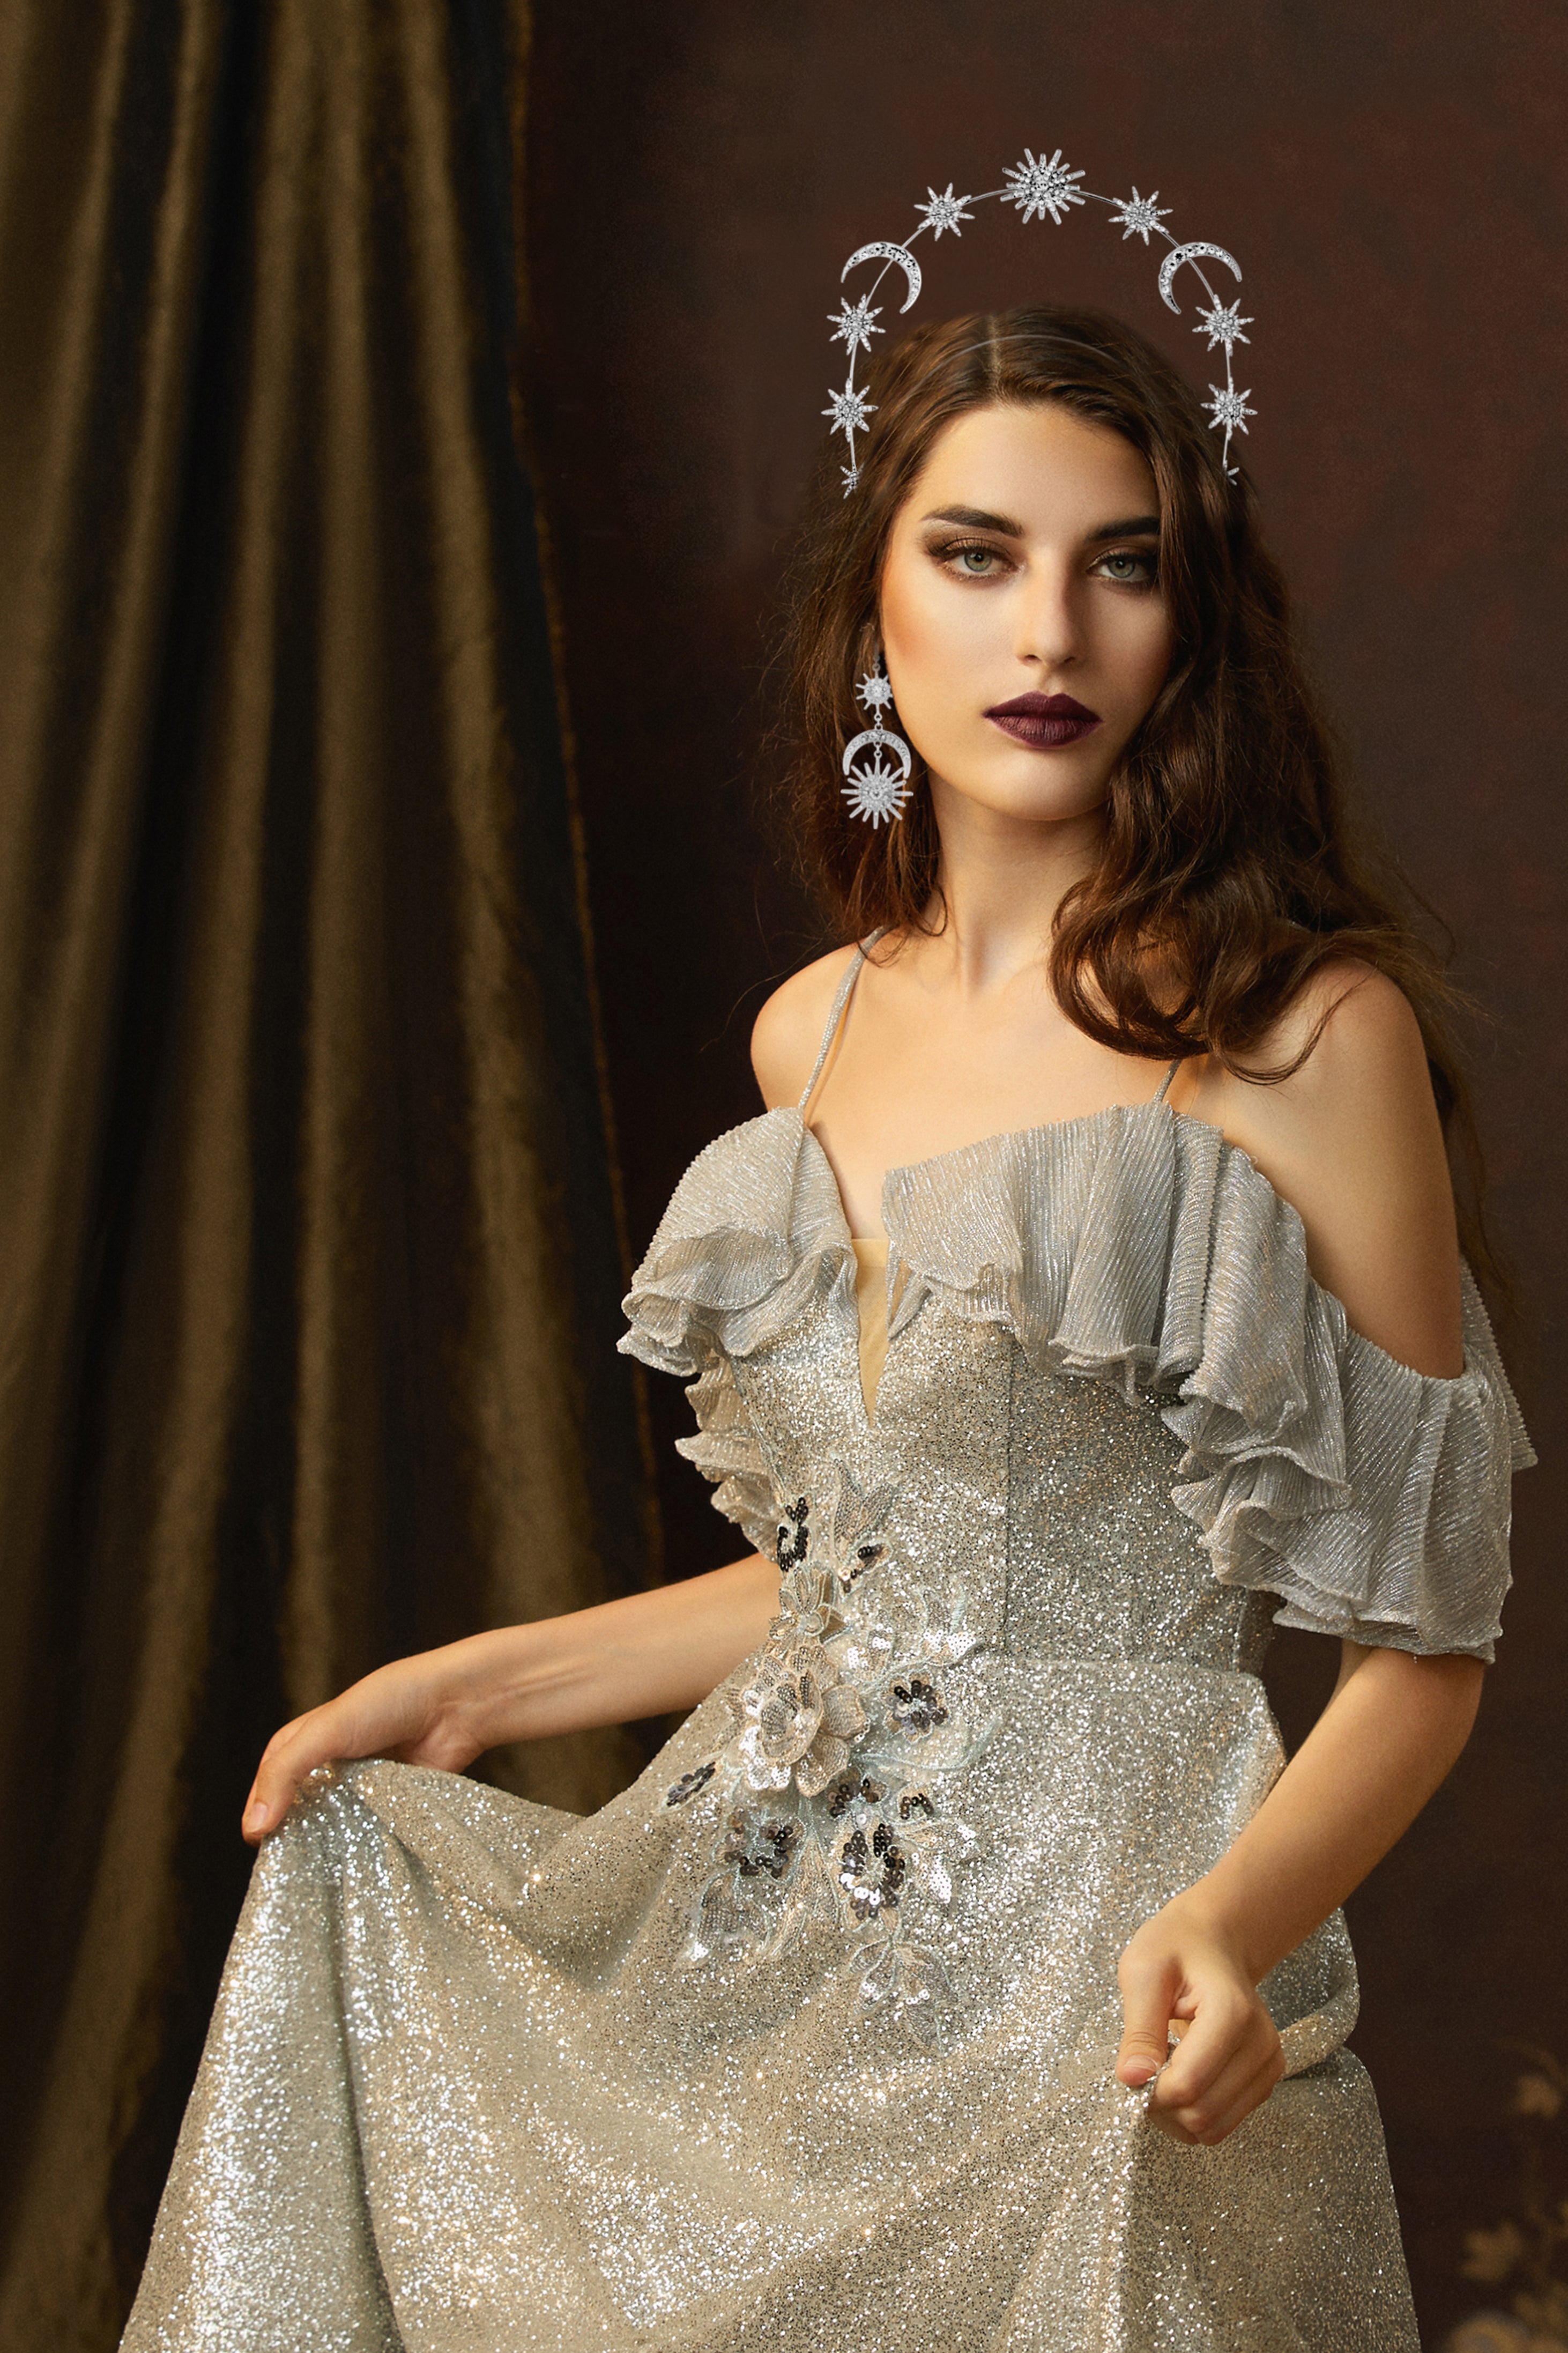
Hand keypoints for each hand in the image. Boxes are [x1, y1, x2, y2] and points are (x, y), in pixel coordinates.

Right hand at [240, 1633, 508, 1844]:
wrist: (456, 1706)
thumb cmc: (390, 1703)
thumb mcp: (326, 1730)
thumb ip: (286, 1773)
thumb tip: (254, 1828)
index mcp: (305, 1740)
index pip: (268, 1782)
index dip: (260, 1810)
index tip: (259, 1844)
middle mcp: (330, 1766)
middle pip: (297, 1809)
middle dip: (291, 1835)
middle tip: (286, 1870)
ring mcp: (361, 1788)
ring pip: (332, 1826)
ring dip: (325, 1846)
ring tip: (317, 1875)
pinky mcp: (390, 1806)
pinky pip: (367, 1834)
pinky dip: (359, 1848)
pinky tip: (353, 1867)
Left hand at [1114, 1891, 1284, 2145]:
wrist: (1212, 1941)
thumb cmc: (1175, 1948)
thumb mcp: (1143, 1972)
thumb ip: (1139, 2029)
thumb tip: (1132, 2080)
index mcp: (1232, 2013)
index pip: (1187, 2085)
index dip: (1150, 2090)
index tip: (1132, 2067)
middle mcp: (1261, 2045)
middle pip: (1202, 2115)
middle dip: (1162, 2106)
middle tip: (1144, 2069)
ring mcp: (1268, 2066)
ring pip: (1214, 2129)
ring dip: (1178, 2115)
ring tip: (1164, 2070)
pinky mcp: (1264, 2081)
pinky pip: (1224, 2124)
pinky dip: (1196, 2112)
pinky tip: (1184, 2076)